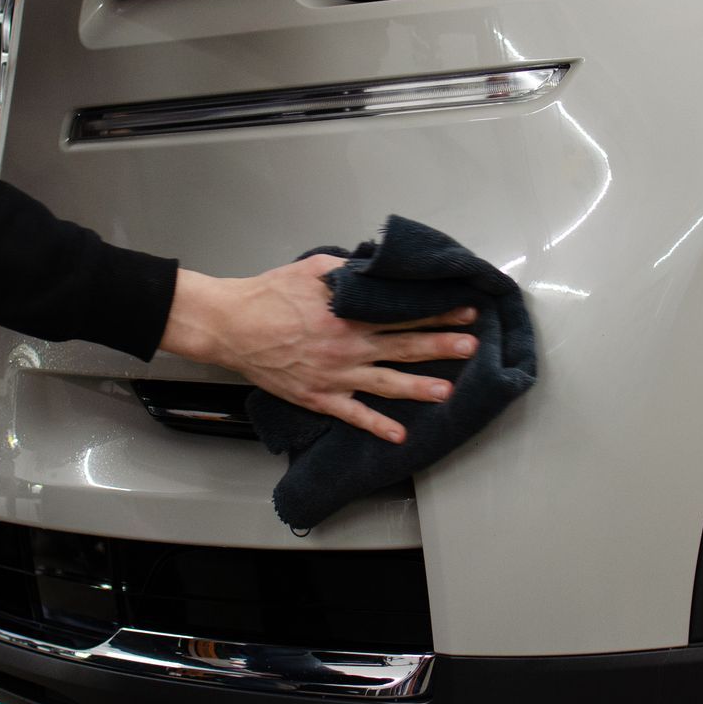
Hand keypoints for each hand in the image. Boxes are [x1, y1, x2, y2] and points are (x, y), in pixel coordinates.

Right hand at [158, 256, 478, 443]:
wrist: (230, 327)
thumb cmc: (267, 295)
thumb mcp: (311, 271)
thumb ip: (347, 272)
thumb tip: (375, 269)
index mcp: (349, 314)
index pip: (403, 312)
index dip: (437, 312)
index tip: (465, 312)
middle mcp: (349, 346)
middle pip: (404, 346)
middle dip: (441, 345)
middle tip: (472, 346)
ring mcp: (335, 375)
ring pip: (387, 383)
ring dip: (419, 387)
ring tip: (448, 391)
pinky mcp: (319, 397)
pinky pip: (354, 414)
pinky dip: (377, 426)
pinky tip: (400, 434)